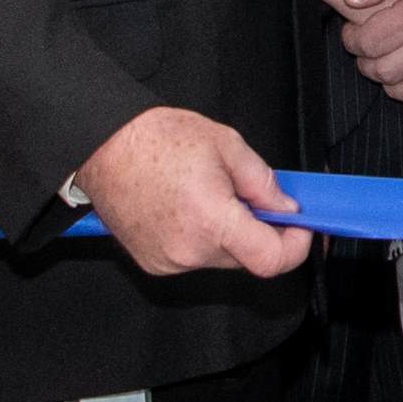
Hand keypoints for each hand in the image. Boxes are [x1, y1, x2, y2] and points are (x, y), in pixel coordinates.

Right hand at [80, 105, 311, 280]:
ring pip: (221, 257)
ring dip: (228, 233)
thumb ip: (263, 181)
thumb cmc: (154, 139)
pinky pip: (194, 256)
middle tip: (249, 196)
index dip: (295, 247)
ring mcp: (168, 261)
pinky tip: (187, 207)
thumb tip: (284, 206)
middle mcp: (189, 250)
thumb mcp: (226, 144)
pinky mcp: (153, 262)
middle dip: (259, 230)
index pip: (271, 260)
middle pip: (247, 257)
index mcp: (211, 221)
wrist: (102, 146)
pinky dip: (202, 237)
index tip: (300, 228)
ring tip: (208, 194)